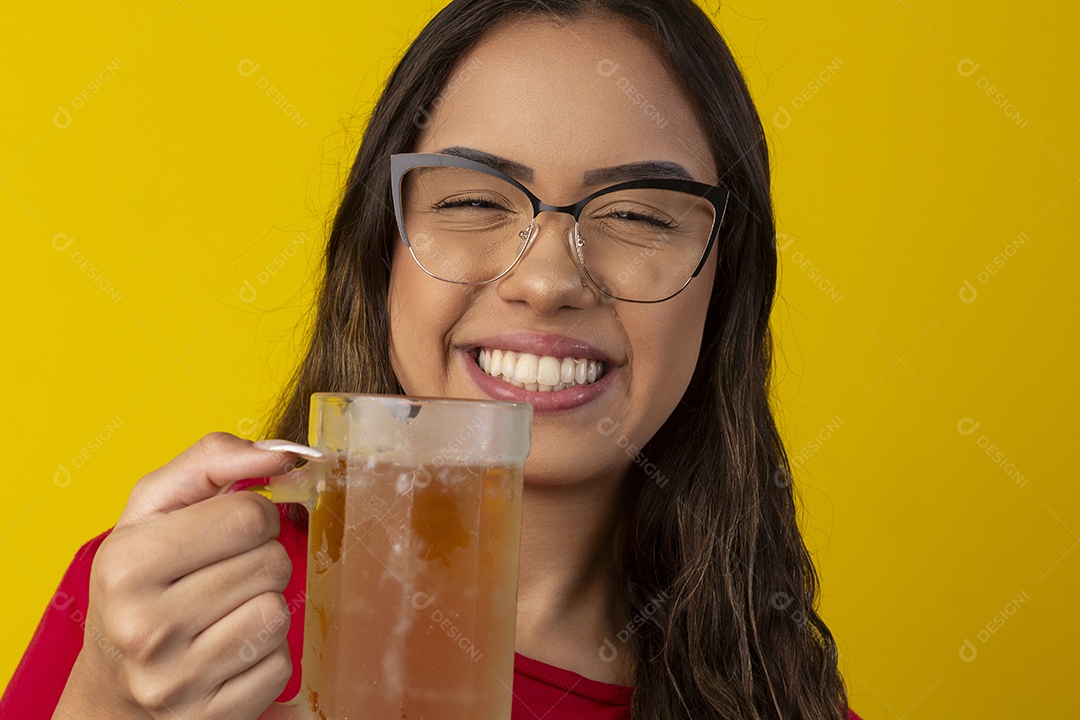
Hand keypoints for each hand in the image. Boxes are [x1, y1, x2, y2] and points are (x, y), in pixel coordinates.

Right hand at [52, 432, 303, 719]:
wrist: (114, 677)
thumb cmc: (144, 576)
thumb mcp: (155, 507)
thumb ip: (212, 460)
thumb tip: (284, 453)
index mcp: (127, 565)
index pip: (249, 515)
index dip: (255, 514)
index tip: (233, 528)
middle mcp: (144, 628)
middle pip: (271, 562)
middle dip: (262, 557)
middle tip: (225, 571)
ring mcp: (175, 681)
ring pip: (278, 612)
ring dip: (264, 603)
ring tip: (224, 609)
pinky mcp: (208, 717)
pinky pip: (279, 664)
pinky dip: (264, 653)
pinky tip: (226, 649)